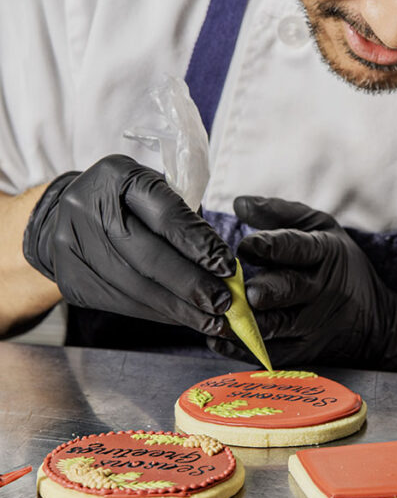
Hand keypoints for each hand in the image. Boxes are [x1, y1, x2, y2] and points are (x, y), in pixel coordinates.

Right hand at [23, 155, 234, 336]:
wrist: (67, 215)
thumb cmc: (126, 201)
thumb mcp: (153, 191)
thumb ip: (184, 219)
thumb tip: (221, 266)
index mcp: (117, 176)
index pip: (165, 215)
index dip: (199, 245)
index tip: (228, 268)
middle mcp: (87, 208)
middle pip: (148, 256)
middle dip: (191, 284)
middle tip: (223, 302)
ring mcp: (72, 246)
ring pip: (136, 287)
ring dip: (179, 308)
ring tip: (210, 321)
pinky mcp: (71, 280)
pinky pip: (122, 304)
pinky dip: (157, 313)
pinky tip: (181, 317)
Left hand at [231, 196, 396, 371]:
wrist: (376, 322)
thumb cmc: (339, 265)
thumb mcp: (322, 229)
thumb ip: (280, 213)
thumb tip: (238, 202)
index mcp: (325, 252)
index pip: (299, 247)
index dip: (272, 246)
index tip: (246, 246)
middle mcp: (321, 290)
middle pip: (290, 290)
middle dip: (266, 291)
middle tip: (246, 292)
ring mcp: (312, 325)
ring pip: (277, 326)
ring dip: (246, 322)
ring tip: (220, 316)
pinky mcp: (302, 352)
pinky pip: (269, 353)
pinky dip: (242, 348)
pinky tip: (218, 338)